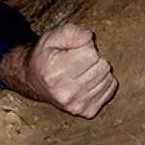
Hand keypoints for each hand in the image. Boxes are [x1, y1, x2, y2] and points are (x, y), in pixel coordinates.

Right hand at [0, 23, 117, 117]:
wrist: (35, 81)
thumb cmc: (46, 56)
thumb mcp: (52, 37)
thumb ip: (71, 32)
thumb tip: (89, 37)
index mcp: (55, 73)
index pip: (91, 54)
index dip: (86, 46)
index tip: (75, 49)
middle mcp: (66, 93)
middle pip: (103, 66)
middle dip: (94, 58)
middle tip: (80, 59)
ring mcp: (77, 105)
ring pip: (108, 78)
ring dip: (99, 70)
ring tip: (83, 70)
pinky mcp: (87, 111)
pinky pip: (110, 90)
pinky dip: (103, 82)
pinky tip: (88, 80)